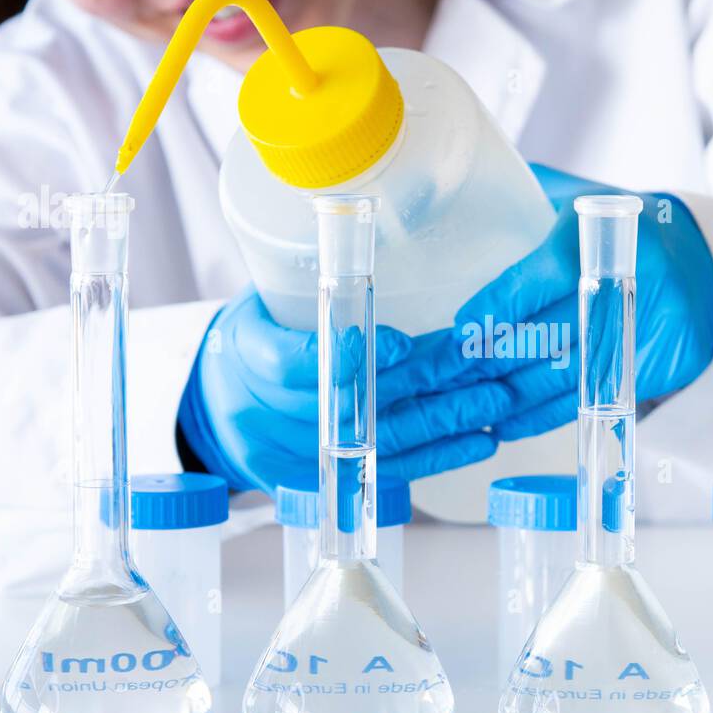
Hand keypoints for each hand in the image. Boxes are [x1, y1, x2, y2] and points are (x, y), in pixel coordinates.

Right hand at [178, 288, 513, 489]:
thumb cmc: (256, 338)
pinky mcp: (323, 482)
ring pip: (379, 443)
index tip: (401, 345)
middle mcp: (266, 414)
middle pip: (353, 405)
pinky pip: (386, 471)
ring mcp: (295, 454)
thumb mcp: (266, 299)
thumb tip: (374, 230)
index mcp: (247, 355)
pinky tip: (478, 442)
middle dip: (424, 384)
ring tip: (494, 402)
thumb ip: (318, 286)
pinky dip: (437, 456)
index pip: (292, 363)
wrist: (218, 405)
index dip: (349, 355)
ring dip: (444, 423)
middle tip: (477, 364)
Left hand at [451, 165, 712, 439]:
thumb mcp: (589, 200)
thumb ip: (532, 193)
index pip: (540, 278)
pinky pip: (585, 397)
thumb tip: (452, 182)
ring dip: (507, 394)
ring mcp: (642, 332)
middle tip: (443, 373)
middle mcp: (626, 286)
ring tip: (464, 403)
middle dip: (489, 357)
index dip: (496, 306)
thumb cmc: (628, 233)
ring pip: (561, 374)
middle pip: (547, 334)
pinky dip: (541, 416)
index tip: (460, 327)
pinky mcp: (651, 368)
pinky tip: (505, 421)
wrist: (707, 270)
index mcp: (605, 237)